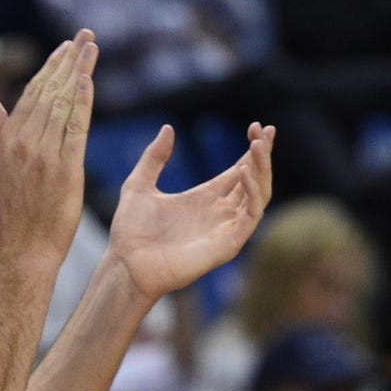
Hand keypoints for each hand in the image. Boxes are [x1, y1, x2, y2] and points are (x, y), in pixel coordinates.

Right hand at [0, 33, 97, 266]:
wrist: (23, 249)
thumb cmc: (9, 214)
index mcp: (8, 140)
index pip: (32, 94)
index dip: (50, 68)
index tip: (65, 48)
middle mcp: (26, 142)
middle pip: (50, 91)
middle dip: (68, 60)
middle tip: (85, 36)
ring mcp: (46, 155)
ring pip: (64, 103)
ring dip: (79, 72)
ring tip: (92, 49)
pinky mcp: (67, 169)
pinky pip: (76, 128)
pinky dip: (83, 102)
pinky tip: (89, 80)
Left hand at [103, 120, 274, 300]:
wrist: (126, 264)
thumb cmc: (131, 232)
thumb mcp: (138, 184)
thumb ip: (154, 157)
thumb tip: (168, 128)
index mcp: (203, 198)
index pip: (238, 171)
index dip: (251, 150)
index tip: (258, 126)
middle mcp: (219, 212)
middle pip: (254, 180)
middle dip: (262, 155)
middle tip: (265, 129)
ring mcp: (225, 228)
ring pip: (258, 196)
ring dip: (262, 170)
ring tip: (258, 145)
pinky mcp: (228, 244)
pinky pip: (250, 216)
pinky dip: (253, 193)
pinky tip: (244, 172)